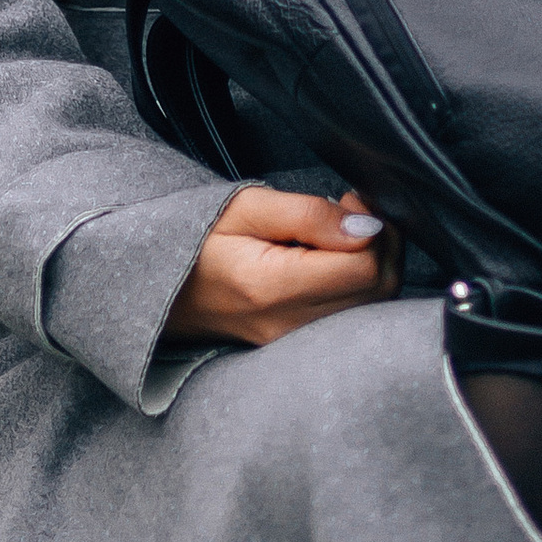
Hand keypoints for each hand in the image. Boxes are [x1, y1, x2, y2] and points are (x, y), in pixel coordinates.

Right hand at [164, 185, 396, 347]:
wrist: (160, 284)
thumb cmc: (197, 237)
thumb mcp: (246, 206)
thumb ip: (309, 215)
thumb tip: (367, 227)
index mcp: (273, 287)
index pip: (363, 269)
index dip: (372, 226)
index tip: (350, 198)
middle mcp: (288, 325)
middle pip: (377, 290)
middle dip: (382, 243)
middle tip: (350, 210)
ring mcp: (294, 341)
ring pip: (371, 306)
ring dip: (371, 262)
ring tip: (339, 232)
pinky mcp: (297, 344)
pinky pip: (350, 316)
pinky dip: (356, 283)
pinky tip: (330, 259)